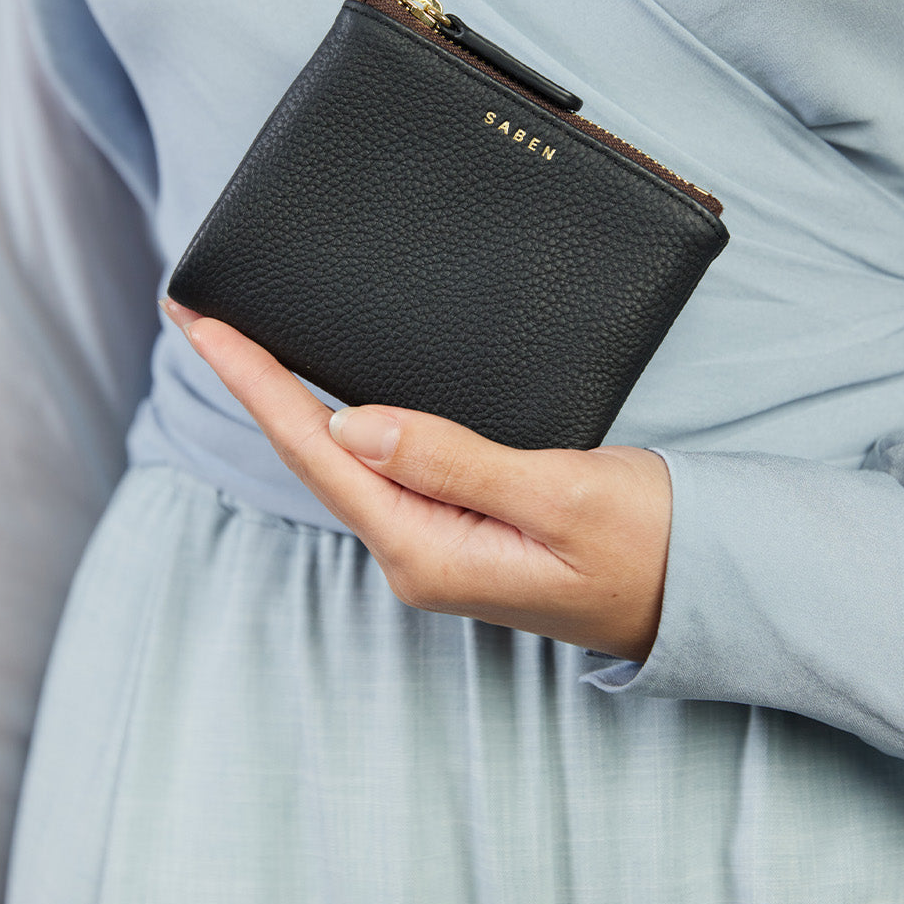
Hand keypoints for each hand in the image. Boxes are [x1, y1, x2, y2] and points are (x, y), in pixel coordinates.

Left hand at [162, 299, 672, 661]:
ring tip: (243, 346)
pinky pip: (380, 467)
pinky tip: (325, 396)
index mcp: (428, 550)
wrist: (702, 587)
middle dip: (255, 384)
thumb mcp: (556, 493)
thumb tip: (352, 427)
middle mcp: (417, 553)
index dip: (256, 384)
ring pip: (342, 461)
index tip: (201, 324)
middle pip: (315, 456)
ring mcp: (434, 544)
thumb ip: (454, 461)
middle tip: (201, 317)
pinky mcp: (457, 529)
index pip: (319, 454)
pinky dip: (340, 420)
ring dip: (289, 400)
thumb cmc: (645, 544)